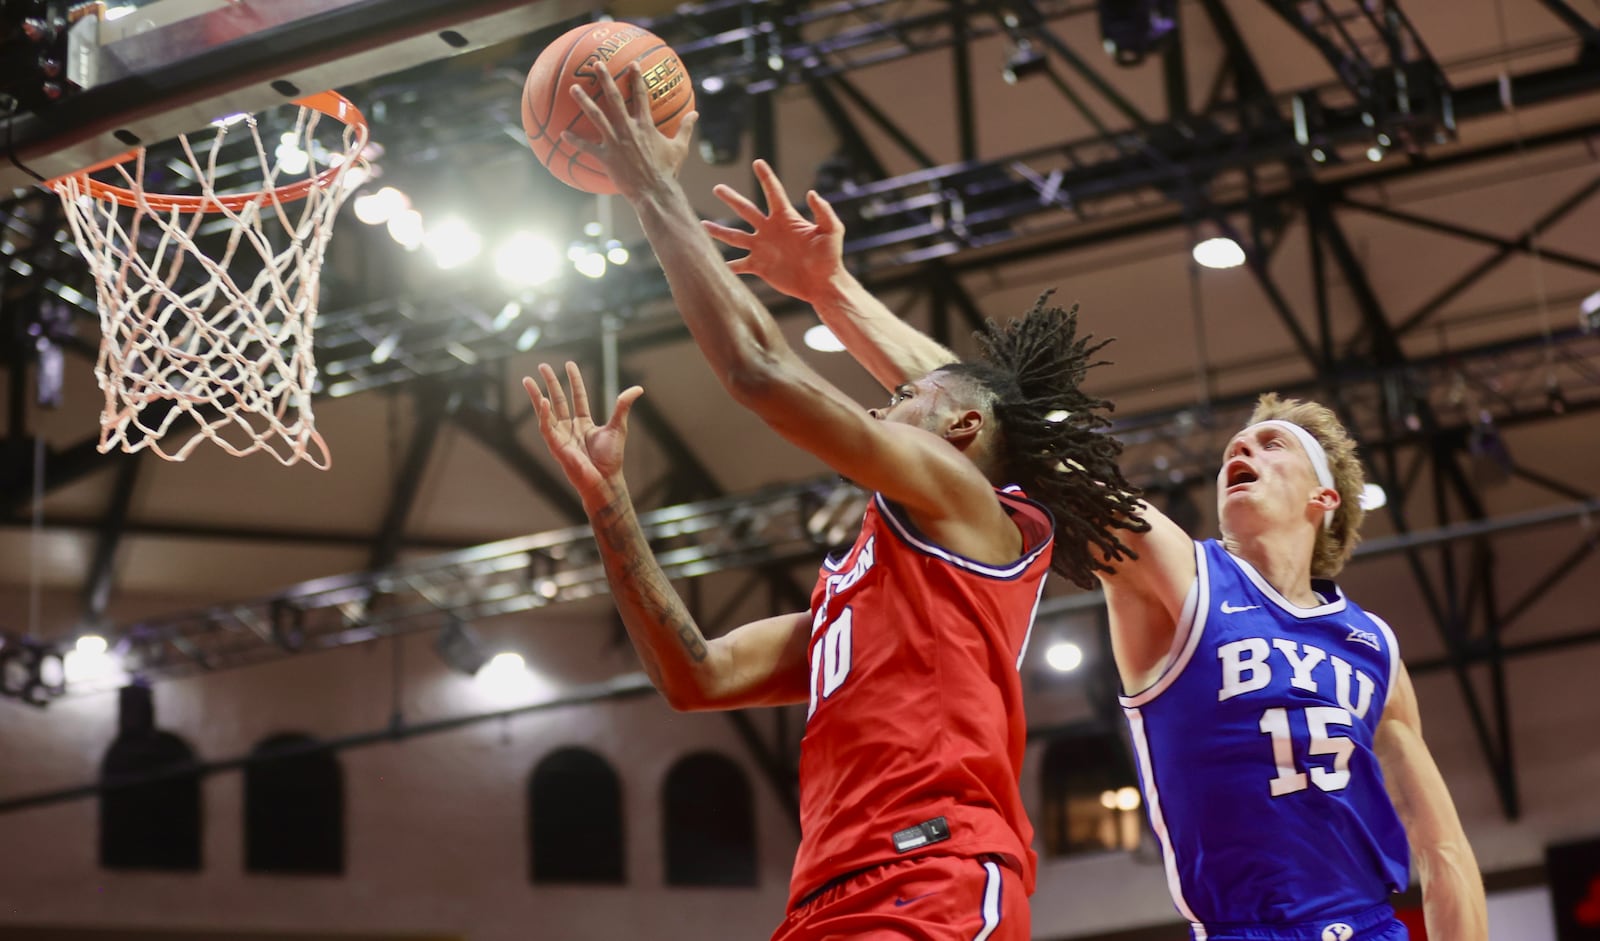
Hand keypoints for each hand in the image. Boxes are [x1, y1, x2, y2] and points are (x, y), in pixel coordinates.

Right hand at [523, 362, 643, 503]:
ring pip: (546, 411)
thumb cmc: (611, 459)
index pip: (577, 397)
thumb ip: (623, 406)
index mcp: (584, 423)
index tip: (570, 364)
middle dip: (550, 383)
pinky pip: (546, 428)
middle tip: (542, 365)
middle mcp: (570, 428)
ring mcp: (561, 436)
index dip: (574, 380)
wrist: (606, 480)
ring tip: (527, 380)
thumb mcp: (617, 427)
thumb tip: (638, 388)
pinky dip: (544, 415)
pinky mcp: (556, 447)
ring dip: (536, 395)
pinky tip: (542, 401)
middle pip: (558, 400)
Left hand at [563, 62, 698, 200]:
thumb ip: (685, 129)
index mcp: (645, 125)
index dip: (636, 78)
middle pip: (613, 98)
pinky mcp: (605, 157)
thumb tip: (696, 114)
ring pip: (596, 116)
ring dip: (583, 101)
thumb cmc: (668, 171)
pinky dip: (574, 140)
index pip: (641, 95)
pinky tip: (562, 134)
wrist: (655, 192)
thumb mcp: (679, 148)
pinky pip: (586, 147)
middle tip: (597, 64)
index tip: (632, 64)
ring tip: (573, 88)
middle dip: (605, 79)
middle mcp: (628, 129)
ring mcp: (615, 142)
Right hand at [702, 159, 846, 302]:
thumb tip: (812, 193)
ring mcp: (762, 248)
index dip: (766, 177)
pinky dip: (725, 265)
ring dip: (719, 231)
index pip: (774, 192)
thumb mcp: (832, 231)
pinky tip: (710, 263)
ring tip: (701, 224)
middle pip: (746, 210)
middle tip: (717, 188)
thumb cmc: (830, 257)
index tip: (758, 162)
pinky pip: (738, 265)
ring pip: (735, 236)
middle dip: (731, 198)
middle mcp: (770, 230)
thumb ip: (823, 212)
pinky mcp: (759, 267)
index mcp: (786, 218)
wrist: (823, 284)